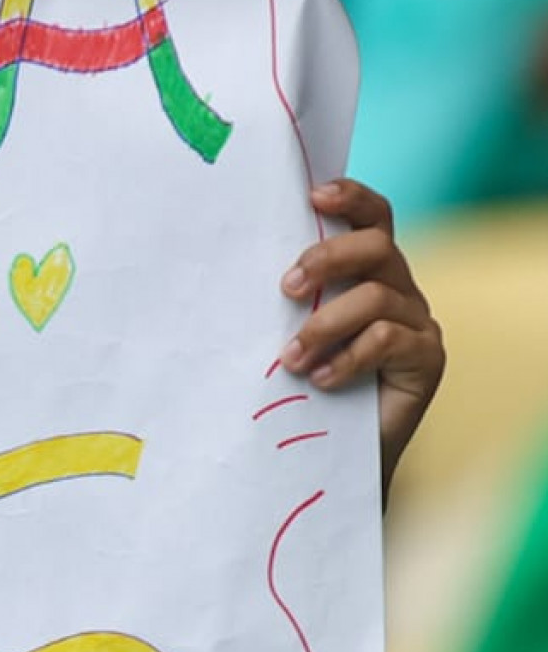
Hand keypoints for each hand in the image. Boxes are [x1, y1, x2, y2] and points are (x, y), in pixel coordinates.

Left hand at [278, 178, 443, 498]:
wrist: (335, 454)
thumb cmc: (305, 387)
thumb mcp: (289, 334)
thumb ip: (285, 301)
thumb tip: (225, 269)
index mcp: (367, 271)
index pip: (371, 217)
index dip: (350, 198)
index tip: (313, 197)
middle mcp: (397, 287)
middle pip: (376, 245)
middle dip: (328, 259)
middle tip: (286, 288)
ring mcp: (417, 322)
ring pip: (376, 297)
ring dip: (324, 324)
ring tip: (289, 358)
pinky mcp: (426, 358)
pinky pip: (388, 339)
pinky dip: (348, 357)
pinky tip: (320, 379)